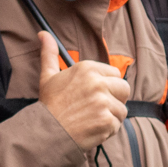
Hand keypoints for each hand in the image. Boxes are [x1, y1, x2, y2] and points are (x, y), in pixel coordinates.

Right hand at [37, 32, 128, 148]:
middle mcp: (97, 83)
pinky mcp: (107, 120)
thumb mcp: (48, 76)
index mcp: (87, 68)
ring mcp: (103, 102)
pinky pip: (118, 125)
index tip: (94, 94)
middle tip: (97, 108)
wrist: (46, 132)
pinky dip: (108, 130)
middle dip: (115, 99)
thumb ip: (50, 53)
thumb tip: (43, 34)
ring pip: (122, 109)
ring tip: (92, 120)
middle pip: (124, 88)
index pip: (115, 73)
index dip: (107, 86)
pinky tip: (93, 129)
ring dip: (111, 117)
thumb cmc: (49, 105)